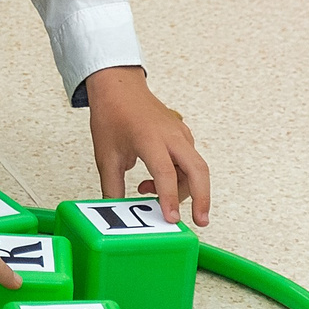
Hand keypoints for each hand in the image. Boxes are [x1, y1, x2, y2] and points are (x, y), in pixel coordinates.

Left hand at [84, 67, 210, 226]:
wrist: (118, 86)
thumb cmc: (112, 114)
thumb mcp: (105, 155)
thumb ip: (112, 187)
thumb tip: (114, 211)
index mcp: (149, 138)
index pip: (166, 173)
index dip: (170, 198)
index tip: (172, 219)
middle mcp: (171, 135)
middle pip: (198, 170)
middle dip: (202, 198)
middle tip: (200, 221)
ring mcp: (180, 133)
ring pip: (196, 167)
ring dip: (184, 188)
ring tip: (148, 190)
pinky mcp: (182, 135)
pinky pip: (190, 160)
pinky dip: (181, 176)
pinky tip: (157, 179)